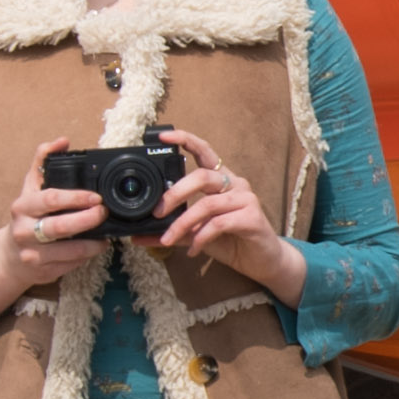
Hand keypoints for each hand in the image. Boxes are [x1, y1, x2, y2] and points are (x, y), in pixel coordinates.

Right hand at [0, 168, 112, 327]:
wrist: (9, 256)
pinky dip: (86, 256)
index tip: (96, 196)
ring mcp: (33, 254)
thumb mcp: (30, 188)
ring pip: (68, 251)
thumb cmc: (26, 217)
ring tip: (106, 235)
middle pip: (59, 227)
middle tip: (103, 213)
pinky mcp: (43, 271)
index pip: (50, 199)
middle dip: (86, 220)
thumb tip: (61, 141)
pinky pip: (70, 264)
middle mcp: (25, 232)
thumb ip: (43, 162)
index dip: (75, 197)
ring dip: (92, 243)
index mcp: (23, 207)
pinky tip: (95, 247)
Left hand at [139, 134, 299, 300]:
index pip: (204, 151)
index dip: (185, 140)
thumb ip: (170, 230)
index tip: (163, 137)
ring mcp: (246, 199)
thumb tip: (137, 235)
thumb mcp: (195, 233)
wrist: (261, 261)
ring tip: (169, 239)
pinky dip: (201, 237)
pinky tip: (192, 249)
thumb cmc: (230, 241)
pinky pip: (220, 224)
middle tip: (158, 212)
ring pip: (208, 204)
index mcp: (221, 180)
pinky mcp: (252, 218)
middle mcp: (235, 184)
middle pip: (202, 176)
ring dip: (184, 223)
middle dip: (176, 193)